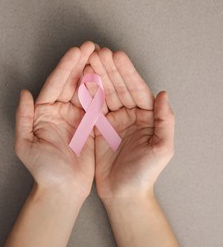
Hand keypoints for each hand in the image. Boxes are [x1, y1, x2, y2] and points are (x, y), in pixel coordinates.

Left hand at [15, 41, 97, 199]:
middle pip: (70, 82)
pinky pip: (96, 105)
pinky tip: (108, 77)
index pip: (55, 84)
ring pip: (84, 90)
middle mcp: (58, 111)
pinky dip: (101, 90)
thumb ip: (23, 118)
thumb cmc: (43, 171)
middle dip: (80, 63)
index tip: (77, 51)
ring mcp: (74, 117)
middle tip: (92, 46)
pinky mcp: (89, 126)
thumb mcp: (26, 146)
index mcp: (43, 112)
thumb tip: (24, 92)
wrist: (62, 189)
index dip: (66, 67)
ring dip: (92, 72)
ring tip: (101, 55)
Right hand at [89, 48, 174, 200]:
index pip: (136, 90)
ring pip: (104, 94)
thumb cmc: (145, 174)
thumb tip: (163, 94)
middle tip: (98, 52)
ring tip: (88, 60)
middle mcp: (129, 115)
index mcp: (146, 117)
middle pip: (118, 88)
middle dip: (109, 69)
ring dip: (96, 77)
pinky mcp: (98, 128)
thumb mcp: (162, 149)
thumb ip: (165, 121)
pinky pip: (92, 108)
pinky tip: (81, 81)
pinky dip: (86, 94)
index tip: (116, 56)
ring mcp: (112, 121)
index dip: (127, 73)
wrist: (123, 194)